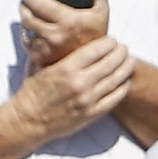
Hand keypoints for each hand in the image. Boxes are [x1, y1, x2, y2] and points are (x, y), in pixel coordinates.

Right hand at [13, 33, 131, 142]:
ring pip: (117, 79)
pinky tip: (126, 80)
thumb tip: (66, 37)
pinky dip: (124, 86)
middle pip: (111, 62)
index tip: (112, 40)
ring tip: (130, 61)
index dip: (109, 43)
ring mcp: (88, 99)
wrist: (28, 121)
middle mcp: (80, 82)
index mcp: (66, 68)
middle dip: (121, 52)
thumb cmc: (32, 92)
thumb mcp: (40, 66)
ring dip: (127, 67)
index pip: (97, 49)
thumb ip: (55, 52)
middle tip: (124, 48)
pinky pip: (116, 97)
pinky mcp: (92, 113)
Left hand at [21, 0, 109, 68]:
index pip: (37, 1)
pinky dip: (27, 32)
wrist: (95, 63)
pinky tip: (36, 28)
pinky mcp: (39, 56)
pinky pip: (25, 40)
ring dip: (25, 16)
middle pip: (26, 13)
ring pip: (24, 26)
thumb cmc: (97, 37)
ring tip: (32, 11)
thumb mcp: (102, 10)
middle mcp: (54, 34)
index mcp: (68, 21)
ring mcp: (45, 46)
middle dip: (24, 2)